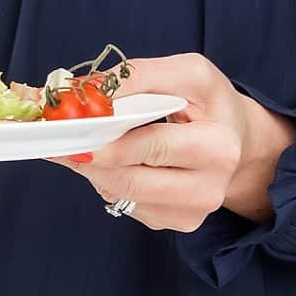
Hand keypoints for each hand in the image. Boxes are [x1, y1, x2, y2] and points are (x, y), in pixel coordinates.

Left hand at [50, 53, 295, 230]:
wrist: (238, 140)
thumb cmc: (211, 103)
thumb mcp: (188, 73)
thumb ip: (138, 75)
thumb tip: (83, 90)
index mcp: (218, 148)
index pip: (148, 146)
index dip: (104, 135)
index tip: (67, 124)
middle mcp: (209, 189)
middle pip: (128, 178)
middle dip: (87, 155)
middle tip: (57, 137)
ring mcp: (191, 212)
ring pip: (121, 193)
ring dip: (92, 167)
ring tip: (79, 143)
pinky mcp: (175, 222)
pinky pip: (127, 204)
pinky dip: (108, 179)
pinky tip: (111, 160)